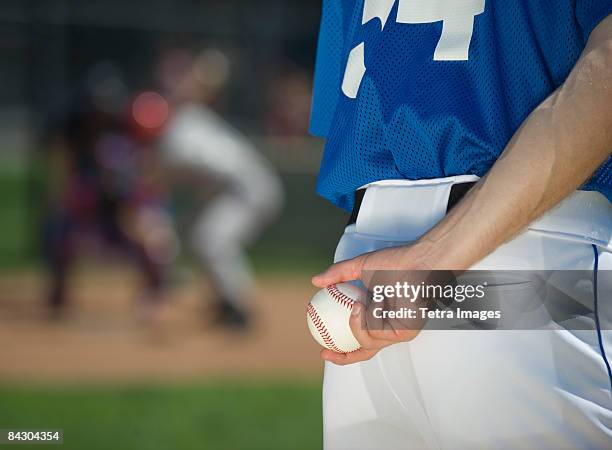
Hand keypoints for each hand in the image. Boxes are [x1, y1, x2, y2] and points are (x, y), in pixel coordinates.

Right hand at [311, 245, 429, 364]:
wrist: (419, 261)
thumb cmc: (397, 262)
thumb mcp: (360, 266)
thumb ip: (338, 274)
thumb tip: (315, 281)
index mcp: (377, 316)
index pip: (357, 338)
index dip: (339, 348)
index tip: (322, 347)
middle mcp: (388, 327)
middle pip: (363, 352)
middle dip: (342, 357)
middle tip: (325, 350)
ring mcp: (397, 332)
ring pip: (367, 342)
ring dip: (357, 323)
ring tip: (356, 304)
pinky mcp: (406, 332)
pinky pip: (378, 332)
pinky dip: (373, 315)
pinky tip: (376, 300)